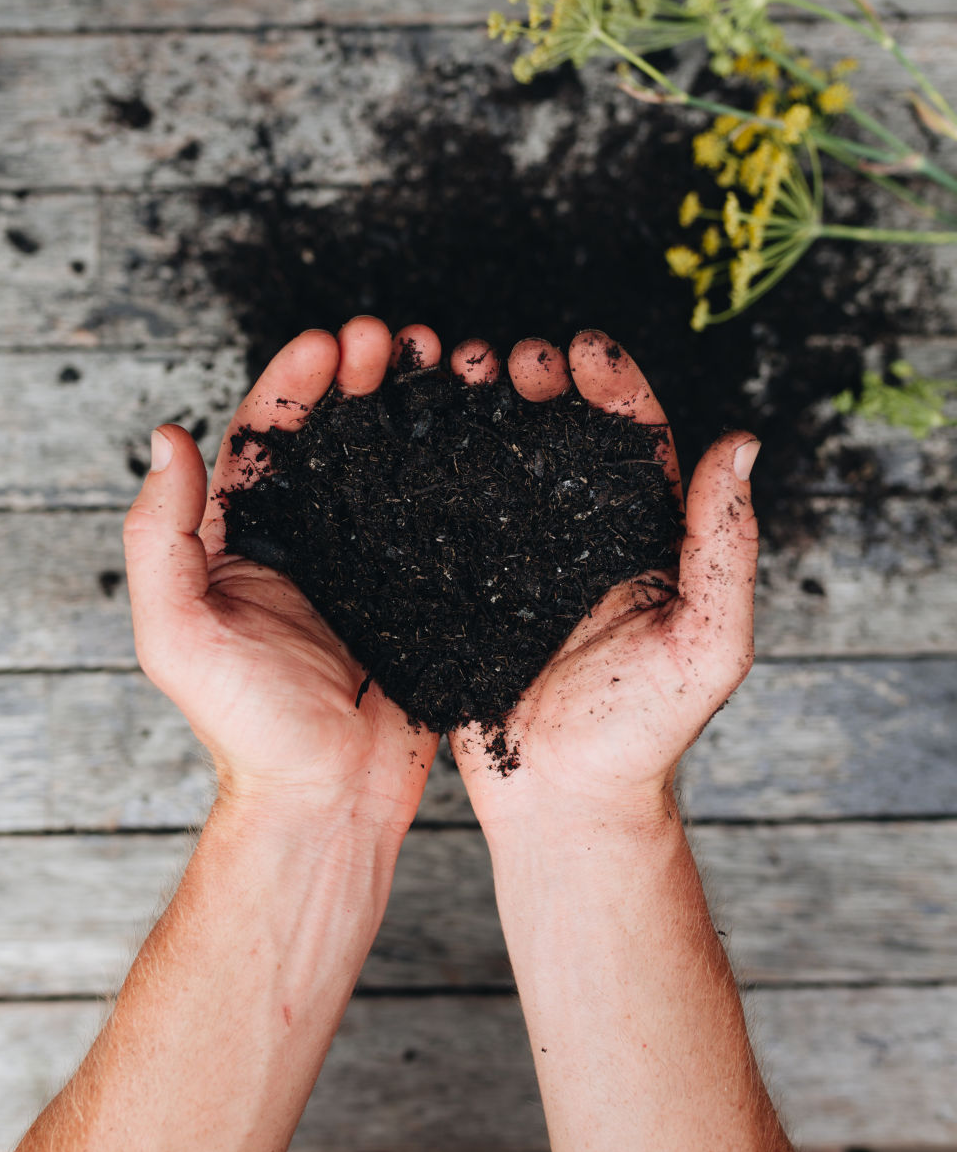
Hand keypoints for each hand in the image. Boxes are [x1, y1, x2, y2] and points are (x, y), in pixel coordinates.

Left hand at [122, 317, 439, 831]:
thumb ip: (159, 536)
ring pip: (387, 461)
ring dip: (407, 405)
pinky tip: (475, 428)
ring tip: (436, 360)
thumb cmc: (246, 725)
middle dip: (357, 376)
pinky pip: (435, 512)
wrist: (329, 797)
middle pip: (329, 435)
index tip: (327, 343)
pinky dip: (452, 464)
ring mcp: (364, 559)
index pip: (261, 439)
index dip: (291, 384)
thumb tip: (167, 436)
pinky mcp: (417, 585)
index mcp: (239, 539)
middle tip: (391, 336)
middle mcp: (302, 538)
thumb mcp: (176, 632)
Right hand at [446, 329, 759, 833]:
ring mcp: (515, 557)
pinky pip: (445, 513)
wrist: (562, 804)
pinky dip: (428, 465)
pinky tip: (407, 430)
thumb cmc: (644, 733)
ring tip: (456, 369)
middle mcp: (577, 535)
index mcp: (642, 538)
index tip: (583, 347)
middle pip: (558, 434)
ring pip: (497, 460)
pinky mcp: (462, 585)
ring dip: (479, 408)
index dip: (614, 385)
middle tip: (507, 355)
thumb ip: (726, 547)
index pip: (633, 440)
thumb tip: (744, 442)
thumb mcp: (707, 644)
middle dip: (536, 382)